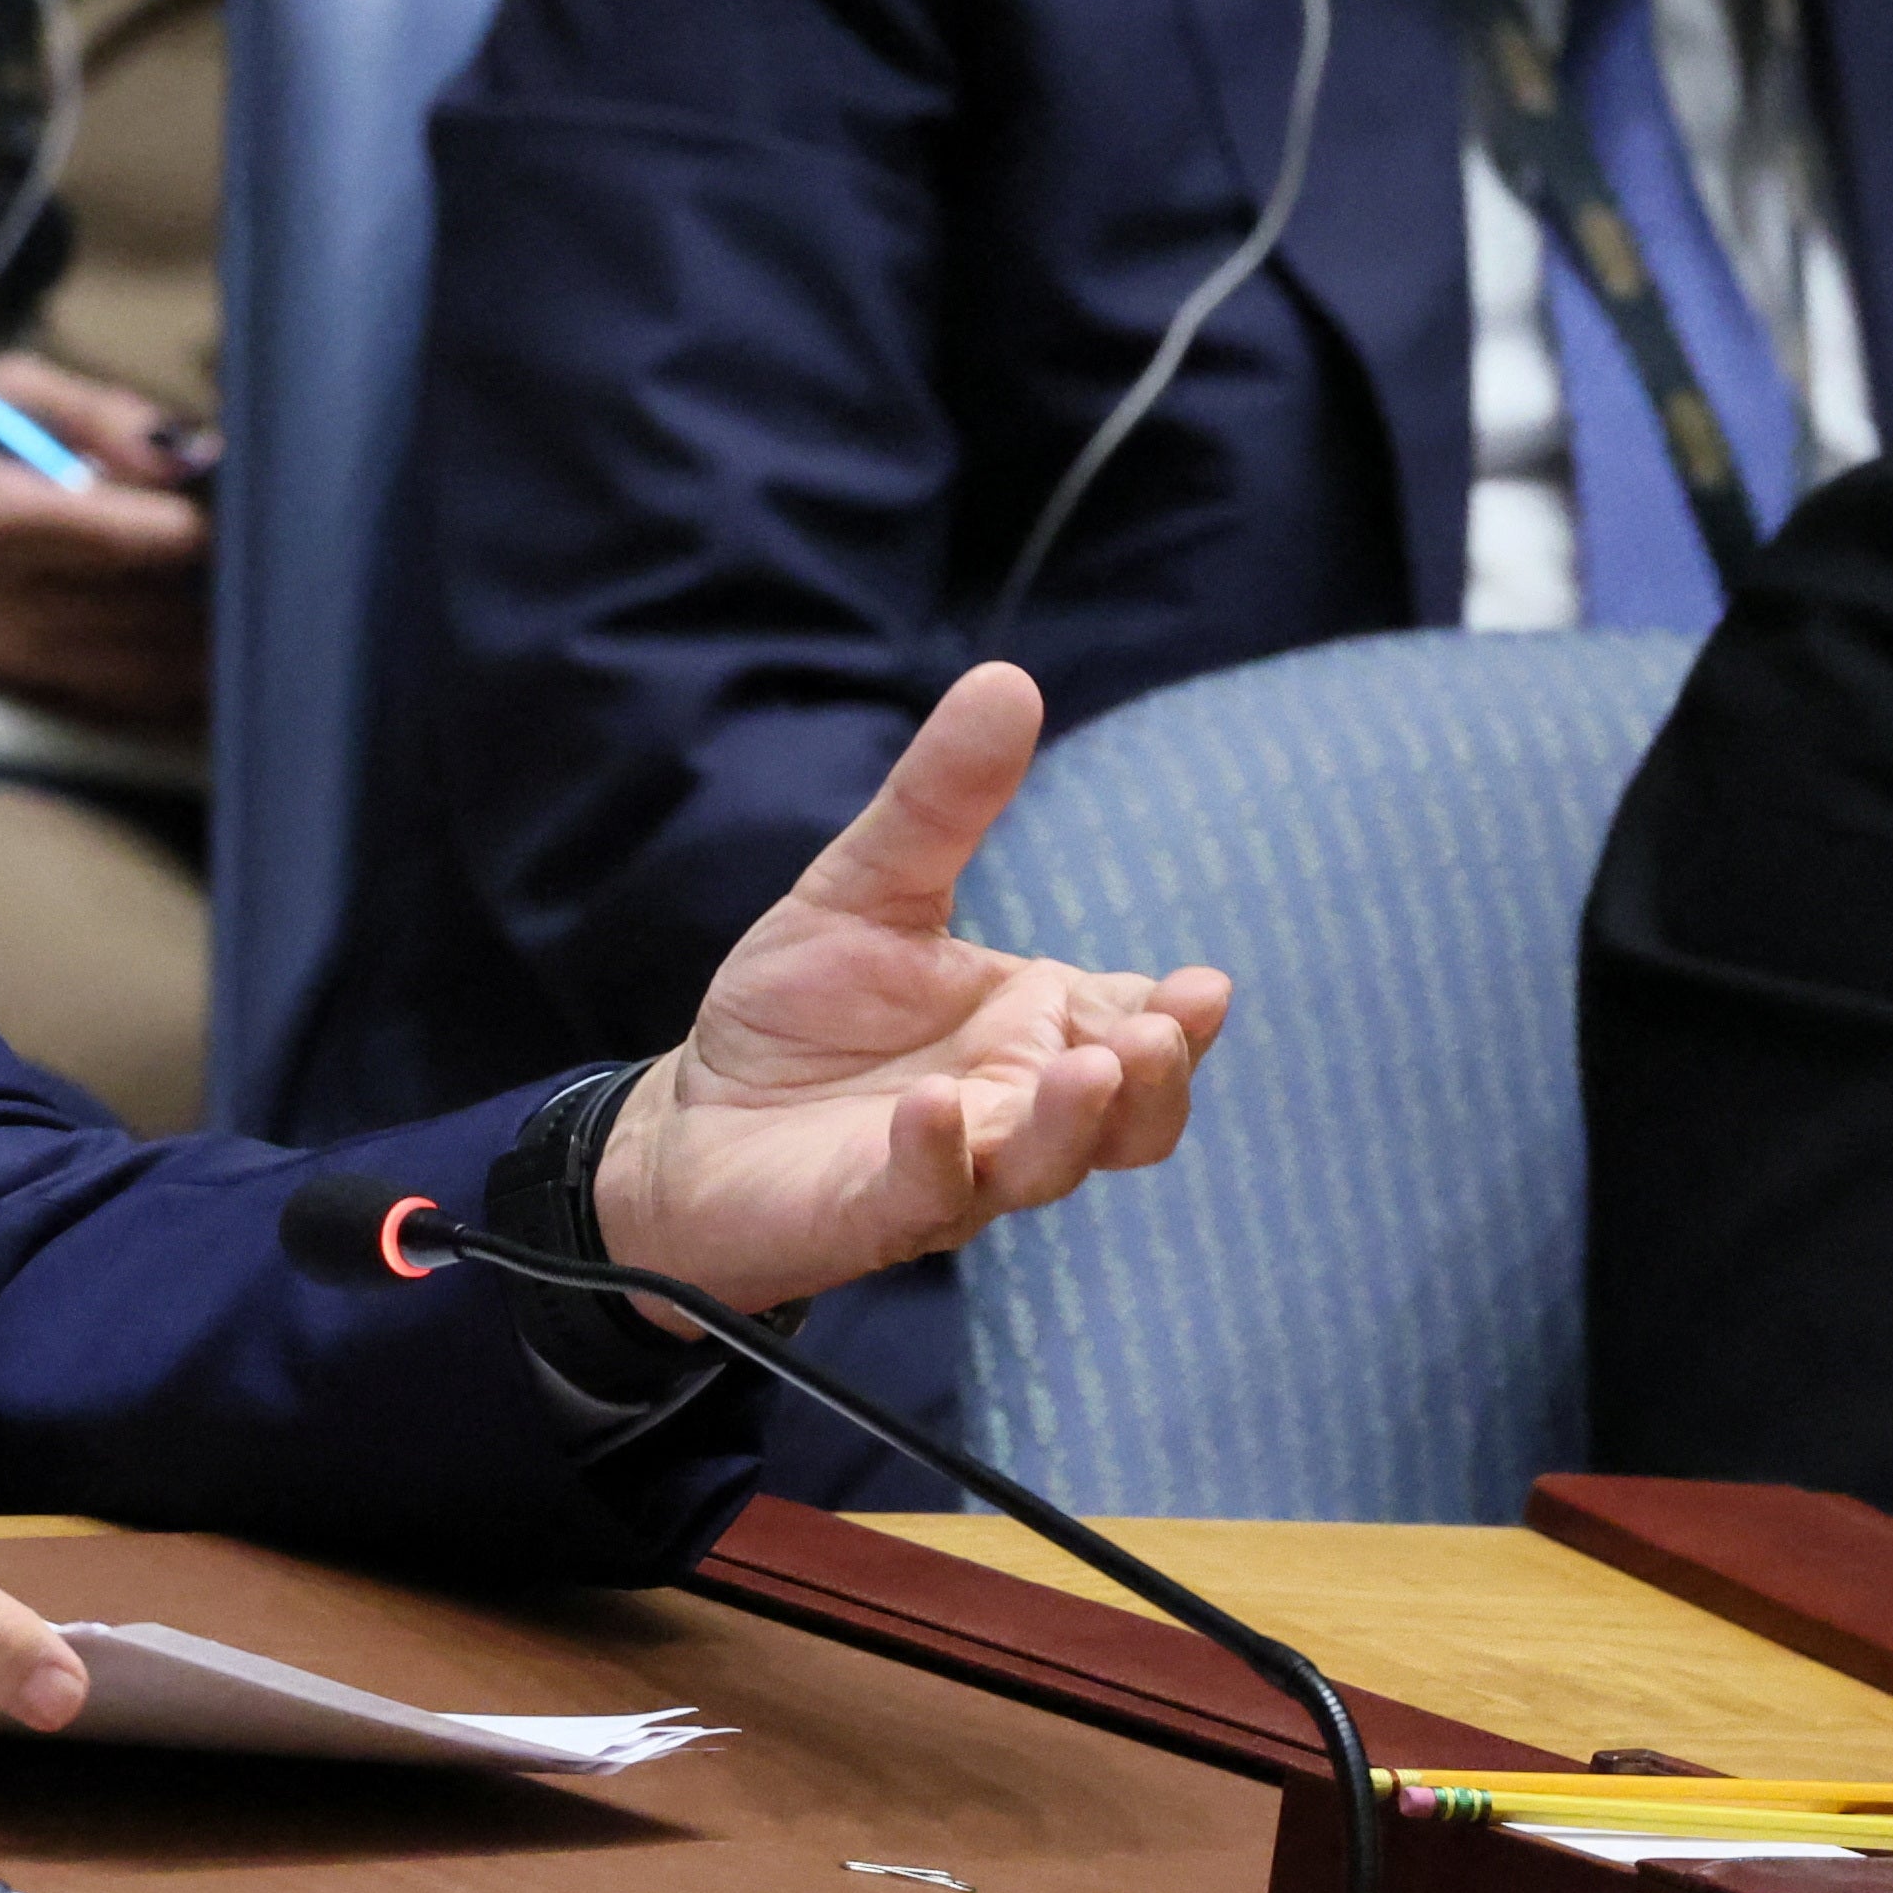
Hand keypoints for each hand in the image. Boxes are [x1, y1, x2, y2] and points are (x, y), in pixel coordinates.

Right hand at [0, 348, 212, 728]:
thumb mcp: (14, 391)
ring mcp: (19, 656)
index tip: (242, 497)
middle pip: (160, 608)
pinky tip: (200, 620)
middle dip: (221, 576)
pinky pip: (139, 691)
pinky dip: (183, 663)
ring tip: (230, 575)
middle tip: (256, 536)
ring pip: (161, 662)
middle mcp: (5, 602)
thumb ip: (107, 415)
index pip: (135, 540)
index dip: (207, 523)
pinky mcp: (32, 686)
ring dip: (210, 626)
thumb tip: (201, 454)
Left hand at [592, 663, 1231, 1308]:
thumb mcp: (865, 889)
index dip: (1180, 1020)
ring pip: (1047, 1167)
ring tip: (1085, 1070)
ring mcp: (956, 1170)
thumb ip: (942, 802)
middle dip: (1154, 1082)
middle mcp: (1016, 1107)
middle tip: (1150, 1037)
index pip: (1140, 1028)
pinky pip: (928, 1197)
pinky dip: (940, 1158)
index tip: (1204, 989)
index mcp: (1036, 1030)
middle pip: (1130, 1117)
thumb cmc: (798, 1017)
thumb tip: (1009, 679)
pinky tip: (933, 1108)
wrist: (688, 1123)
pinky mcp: (874, 1212)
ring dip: (1073, 1125)